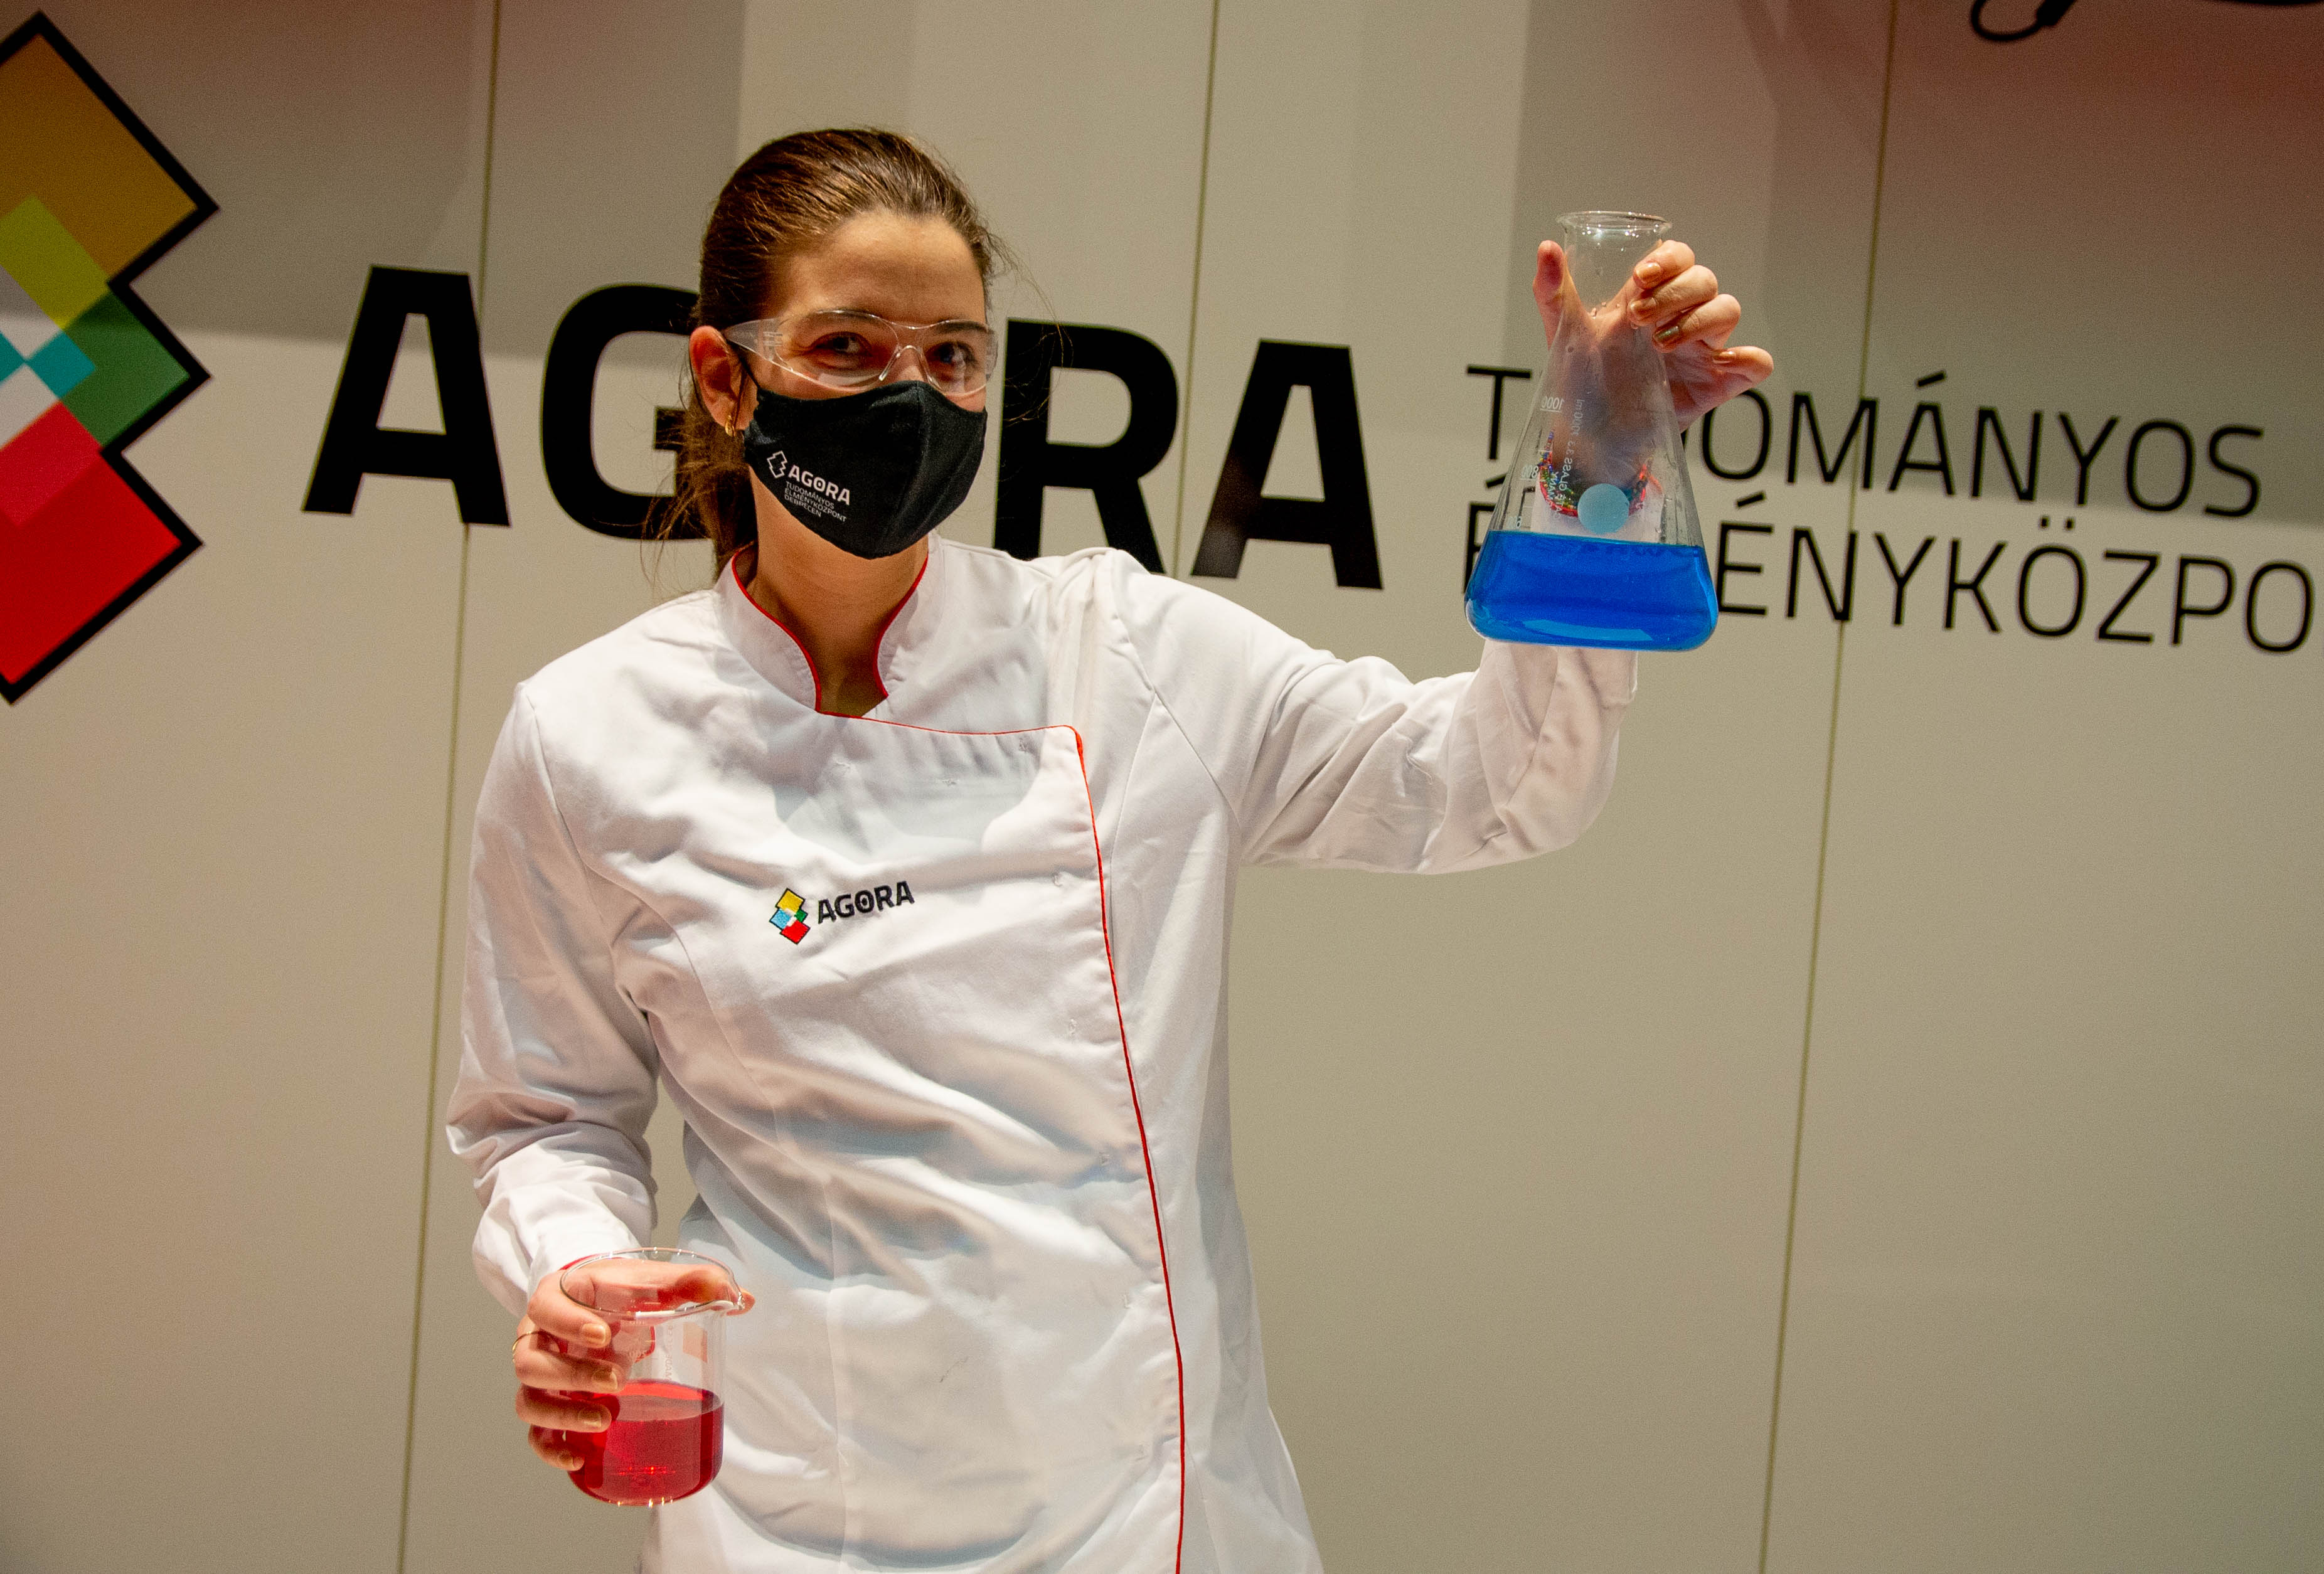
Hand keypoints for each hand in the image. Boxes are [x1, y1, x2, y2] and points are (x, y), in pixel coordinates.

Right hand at [511, 1257, 750, 1472]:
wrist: (599, 1301)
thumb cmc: (623, 1290)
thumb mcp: (654, 1279)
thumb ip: (693, 1282)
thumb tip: (741, 1298)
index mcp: (558, 1297)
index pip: (546, 1308)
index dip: (568, 1323)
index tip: (602, 1335)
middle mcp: (537, 1337)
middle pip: (530, 1362)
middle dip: (572, 1376)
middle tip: (617, 1381)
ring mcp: (540, 1374)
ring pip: (527, 1399)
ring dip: (562, 1415)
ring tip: (603, 1419)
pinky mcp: (547, 1404)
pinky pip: (534, 1433)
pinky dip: (551, 1448)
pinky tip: (579, 1457)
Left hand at [1532, 238, 1772, 427]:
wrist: (1588, 440)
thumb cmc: (1582, 382)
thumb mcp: (1564, 336)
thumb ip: (1553, 293)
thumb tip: (1547, 247)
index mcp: (1651, 299)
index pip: (1677, 258)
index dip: (1667, 260)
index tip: (1639, 280)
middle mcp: (1681, 318)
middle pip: (1704, 280)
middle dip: (1674, 293)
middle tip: (1637, 320)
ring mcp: (1701, 351)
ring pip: (1728, 310)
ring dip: (1700, 320)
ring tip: (1660, 346)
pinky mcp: (1716, 385)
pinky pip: (1754, 364)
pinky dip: (1748, 359)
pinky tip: (1723, 363)